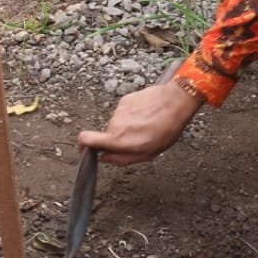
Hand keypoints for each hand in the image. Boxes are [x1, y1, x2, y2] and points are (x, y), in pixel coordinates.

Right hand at [77, 80, 202, 165]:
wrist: (175, 102)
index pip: (85, 139)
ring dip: (129, 126)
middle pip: (109, 134)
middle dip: (119, 138)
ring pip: (119, 122)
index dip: (82, 146)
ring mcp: (119, 110)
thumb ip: (123, 158)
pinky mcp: (126, 99)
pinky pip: (126, 112)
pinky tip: (148, 115)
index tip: (86, 149)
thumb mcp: (147, 153)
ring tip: (148, 126)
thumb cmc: (165, 129)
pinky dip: (134, 115)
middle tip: (139, 139)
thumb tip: (106, 158)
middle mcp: (114, 123)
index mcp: (117, 139)